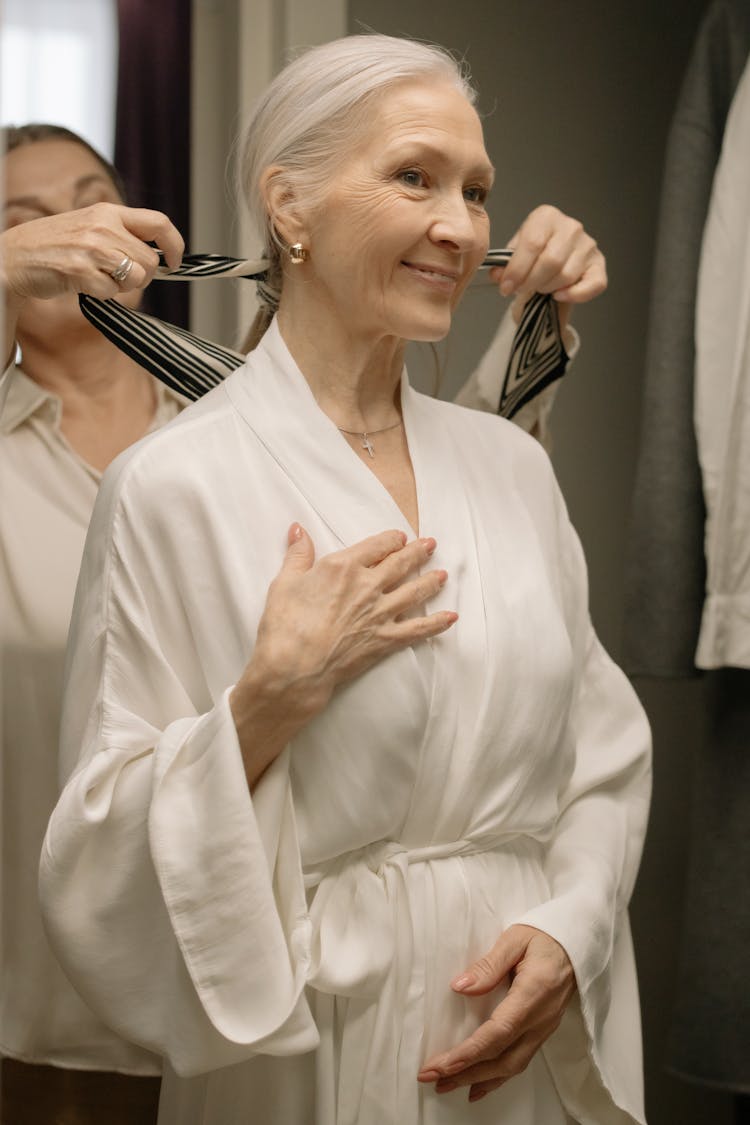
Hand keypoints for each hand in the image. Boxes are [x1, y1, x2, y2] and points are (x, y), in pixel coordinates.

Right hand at [1, 201, 183, 304]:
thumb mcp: (90, 226)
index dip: (175, 245)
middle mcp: (103, 225)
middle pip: (151, 261)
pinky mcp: (80, 271)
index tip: (174, 262)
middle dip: (143, 277)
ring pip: (137, 277)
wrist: (14, 256)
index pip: (159, 223)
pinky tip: (84, 284)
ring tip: (99, 277)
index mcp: (108, 211)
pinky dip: (102, 295)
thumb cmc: (54, 246)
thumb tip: (157, 257)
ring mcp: (91, 248)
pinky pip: (112, 292)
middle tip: (120, 277)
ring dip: (123, 286)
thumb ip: (122, 235)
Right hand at [230, 524, 456, 785]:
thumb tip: (299, 530)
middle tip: (431, 545)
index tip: (399, 537)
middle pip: (400, 564)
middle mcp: (367, 586)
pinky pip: (418, 629)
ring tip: (443, 575)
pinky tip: (450, 618)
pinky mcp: (385, 640)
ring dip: (431, 582)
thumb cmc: (285, 625)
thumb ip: (298, 554)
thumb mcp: (284, 582)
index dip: (391, 540)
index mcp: (343, 567)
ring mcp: (380, 613)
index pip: (376, 545)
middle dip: (418, 553)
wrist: (295, 667)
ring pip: (414, 592)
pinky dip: (436, 624)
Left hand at [417, 924, 575, 1104]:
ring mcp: (544, 1029)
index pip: (498, 1032)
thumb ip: (488, 964)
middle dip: (466, 1073)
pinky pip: (520, 1061)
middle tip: (432, 1078)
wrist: (577, 946)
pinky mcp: (542, 1031)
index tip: (441, 1064)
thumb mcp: (515, 939)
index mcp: (533, 994)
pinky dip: (497, 1077)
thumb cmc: (545, 938)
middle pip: (503, 1058)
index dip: (469, 1053)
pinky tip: (478, 1085)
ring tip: (447, 1085)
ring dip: (478, 1079)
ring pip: (511, 1066)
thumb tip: (459, 987)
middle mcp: (540, 1019)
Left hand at [490, 204, 606, 331]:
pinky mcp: (599, 264)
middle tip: (522, 290)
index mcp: (546, 217)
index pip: (532, 244)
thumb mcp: (514, 253)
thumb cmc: (532, 254)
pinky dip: (574, 295)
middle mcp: (571, 227)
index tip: (506, 287)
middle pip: (551, 261)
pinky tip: (559, 296)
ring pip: (566, 275)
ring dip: (548, 288)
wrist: (551, 260)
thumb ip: (505, 264)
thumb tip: (498, 275)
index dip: (517, 270)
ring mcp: (588, 245)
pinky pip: (592, 285)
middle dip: (532, 282)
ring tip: (539, 288)